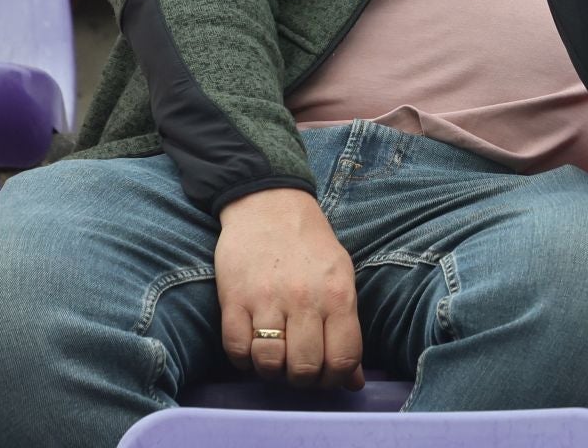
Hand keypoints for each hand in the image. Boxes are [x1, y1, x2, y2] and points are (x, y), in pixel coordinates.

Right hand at [215, 188, 363, 389]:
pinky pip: (236, 350)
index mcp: (338, 295)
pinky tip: (251, 346)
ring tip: (275, 357)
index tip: (326, 377)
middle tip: (297, 368)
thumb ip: (348, 329)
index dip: (335, 379)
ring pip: (269, 363)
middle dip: (302, 379)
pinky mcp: (233, 299)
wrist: (269, 205)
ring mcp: (267, 300)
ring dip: (271, 370)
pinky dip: (243, 359)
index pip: (343, 358)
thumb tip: (354, 381)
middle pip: (304, 368)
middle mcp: (305, 299)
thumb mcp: (341, 278)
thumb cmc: (311, 247)